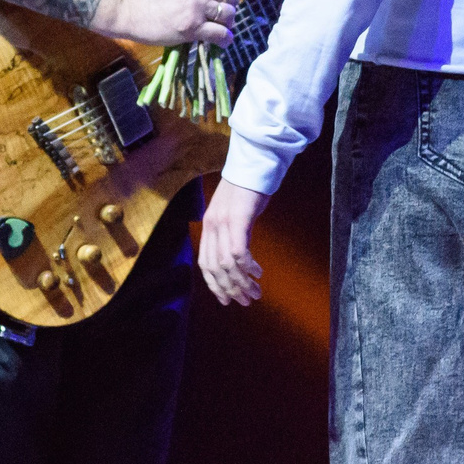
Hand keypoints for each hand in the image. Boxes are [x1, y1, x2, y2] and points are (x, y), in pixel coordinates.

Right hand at [96, 0, 240, 46]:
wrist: (126, 6)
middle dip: (228, 5)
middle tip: (219, 12)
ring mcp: (198, 5)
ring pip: (229, 15)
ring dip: (227, 22)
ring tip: (219, 26)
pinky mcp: (193, 27)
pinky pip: (222, 34)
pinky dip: (225, 39)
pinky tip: (222, 41)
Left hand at [198, 177, 270, 306]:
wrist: (255, 162)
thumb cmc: (250, 188)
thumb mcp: (235, 212)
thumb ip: (233, 232)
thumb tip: (238, 256)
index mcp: (209, 226)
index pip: (205, 264)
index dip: (215, 285)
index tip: (227, 300)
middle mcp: (211, 225)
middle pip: (215, 269)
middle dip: (231, 290)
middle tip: (247, 301)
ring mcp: (223, 222)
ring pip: (227, 265)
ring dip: (242, 283)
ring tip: (256, 293)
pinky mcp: (237, 218)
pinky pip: (239, 252)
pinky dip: (248, 266)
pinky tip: (258, 272)